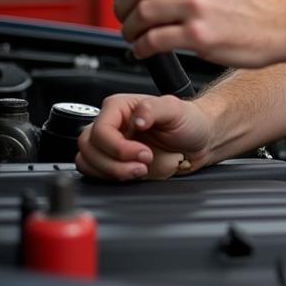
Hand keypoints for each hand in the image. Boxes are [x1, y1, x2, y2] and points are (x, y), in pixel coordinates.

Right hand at [76, 93, 212, 180]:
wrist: (198, 141)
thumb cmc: (188, 121)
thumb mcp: (176, 110)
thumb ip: (154, 109)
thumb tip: (136, 118)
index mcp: (118, 108)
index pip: (100, 131)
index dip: (118, 147)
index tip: (143, 154)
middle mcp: (111, 125)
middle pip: (89, 148)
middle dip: (115, 162)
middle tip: (143, 164)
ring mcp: (109, 145)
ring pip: (87, 162)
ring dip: (112, 172)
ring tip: (140, 170)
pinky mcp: (112, 161)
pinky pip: (95, 173)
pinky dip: (111, 178)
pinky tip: (133, 173)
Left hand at [112, 0, 285, 66]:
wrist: (283, 24)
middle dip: (123, 1)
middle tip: (124, 12)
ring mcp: (198, 5)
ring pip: (141, 12)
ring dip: (128, 26)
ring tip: (133, 34)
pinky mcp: (198, 35)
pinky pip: (153, 40)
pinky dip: (140, 47)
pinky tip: (144, 49)